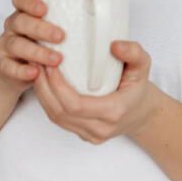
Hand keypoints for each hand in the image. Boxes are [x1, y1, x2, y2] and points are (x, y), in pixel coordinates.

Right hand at [0, 0, 64, 96]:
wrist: (17, 73)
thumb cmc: (42, 46)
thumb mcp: (52, 32)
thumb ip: (66, 24)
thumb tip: (102, 20)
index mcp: (24, 13)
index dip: (29, 2)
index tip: (45, 9)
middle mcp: (12, 27)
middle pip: (19, 21)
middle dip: (40, 28)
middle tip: (61, 36)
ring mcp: (5, 45)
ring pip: (15, 44)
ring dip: (37, 51)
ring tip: (56, 59)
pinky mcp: (2, 65)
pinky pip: (8, 67)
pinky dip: (22, 70)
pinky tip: (36, 73)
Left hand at [33, 40, 155, 144]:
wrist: (142, 113)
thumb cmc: (139, 87)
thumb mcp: (143, 65)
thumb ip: (133, 52)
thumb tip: (114, 45)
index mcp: (113, 111)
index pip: (75, 104)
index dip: (57, 85)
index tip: (50, 64)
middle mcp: (100, 128)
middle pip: (59, 112)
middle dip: (44, 87)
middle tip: (38, 61)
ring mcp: (90, 135)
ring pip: (55, 117)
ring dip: (42, 94)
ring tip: (37, 69)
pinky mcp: (82, 134)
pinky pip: (59, 120)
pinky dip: (48, 100)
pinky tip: (44, 82)